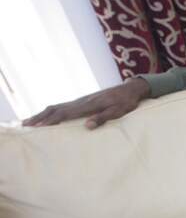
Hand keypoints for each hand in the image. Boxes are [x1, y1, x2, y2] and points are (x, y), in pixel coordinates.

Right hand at [22, 77, 150, 128]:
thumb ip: (103, 118)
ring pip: (56, 107)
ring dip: (42, 114)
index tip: (38, 127)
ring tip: (29, 122)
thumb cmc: (125, 103)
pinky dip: (50, 112)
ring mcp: (80, 101)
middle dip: (40, 117)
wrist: (129, 90)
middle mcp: (80, 102)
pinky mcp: (81, 101)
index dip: (51, 121)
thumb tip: (87, 126)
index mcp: (87, 105)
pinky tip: (46, 117)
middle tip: (25, 125)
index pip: (65, 114)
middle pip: (55, 110)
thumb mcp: (118, 112)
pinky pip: (62, 107)